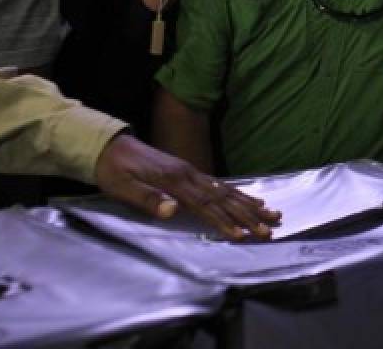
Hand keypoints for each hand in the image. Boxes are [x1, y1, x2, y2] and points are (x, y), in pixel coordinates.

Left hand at [94, 134, 280, 239]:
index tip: (242, 235)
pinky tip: (250, 198)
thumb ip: (149, 199)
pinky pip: (220, 184)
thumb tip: (173, 210)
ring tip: (272, 212)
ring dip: (250, 204)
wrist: (109, 146)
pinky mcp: (189, 172)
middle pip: (224, 198)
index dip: (224, 221)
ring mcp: (191, 172)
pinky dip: (238, 192)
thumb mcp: (123, 187)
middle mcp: (189, 175)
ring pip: (227, 190)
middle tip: (269, 228)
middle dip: (248, 215)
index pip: (206, 205)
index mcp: (175, 181)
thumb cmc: (114, 171)